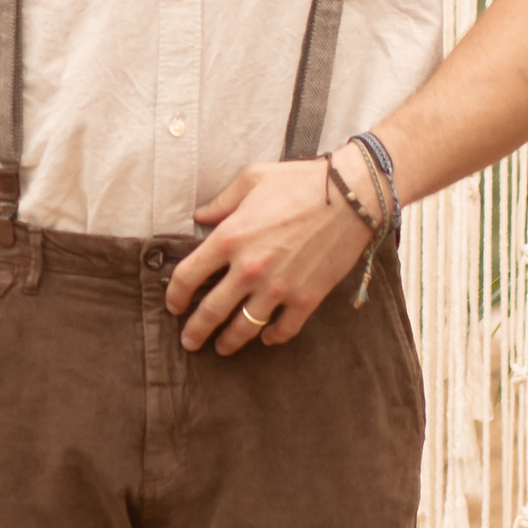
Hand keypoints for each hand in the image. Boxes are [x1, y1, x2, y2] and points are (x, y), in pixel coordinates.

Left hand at [167, 157, 368, 353]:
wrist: (353, 196)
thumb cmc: (301, 182)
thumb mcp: (253, 179)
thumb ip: (222, 201)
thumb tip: (200, 216)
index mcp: (230, 237)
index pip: (187, 276)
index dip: (175, 295)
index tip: (174, 305)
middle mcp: (249, 268)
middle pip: (210, 311)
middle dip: (195, 331)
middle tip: (189, 341)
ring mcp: (278, 287)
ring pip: (244, 328)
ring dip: (229, 342)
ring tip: (222, 348)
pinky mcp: (306, 298)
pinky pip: (284, 329)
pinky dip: (273, 337)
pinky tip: (266, 337)